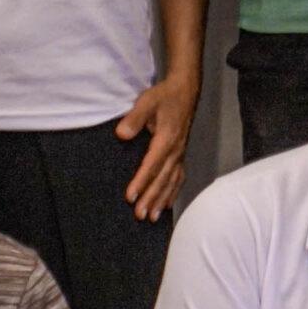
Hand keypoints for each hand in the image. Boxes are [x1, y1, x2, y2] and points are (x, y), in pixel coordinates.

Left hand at [115, 73, 200, 220]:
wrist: (185, 90)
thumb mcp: (147, 101)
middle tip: (140, 215)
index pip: (152, 165)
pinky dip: (173, 192)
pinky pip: (179, 178)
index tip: (130, 197)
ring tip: (153, 218)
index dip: (141, 182)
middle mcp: (175, 150)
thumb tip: (122, 134)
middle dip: (151, 198)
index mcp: (167, 138)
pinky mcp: (181, 154)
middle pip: (162, 179)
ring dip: (162, 200)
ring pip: (171, 182)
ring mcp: (180, 153)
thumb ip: (134, 118)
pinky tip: (167, 204)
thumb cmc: (164, 96)